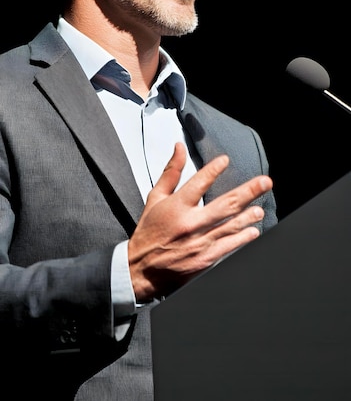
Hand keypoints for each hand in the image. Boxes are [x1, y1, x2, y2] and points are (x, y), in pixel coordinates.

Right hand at [128, 142, 272, 300]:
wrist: (141, 269)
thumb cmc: (149, 231)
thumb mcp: (155, 197)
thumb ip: (171, 171)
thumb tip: (180, 147)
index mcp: (176, 206)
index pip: (199, 183)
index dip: (213, 170)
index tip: (225, 160)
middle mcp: (190, 224)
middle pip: (225, 204)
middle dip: (248, 191)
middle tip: (265, 182)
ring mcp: (199, 243)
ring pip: (231, 225)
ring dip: (249, 216)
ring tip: (260, 209)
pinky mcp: (204, 259)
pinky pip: (228, 246)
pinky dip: (242, 238)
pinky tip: (253, 231)